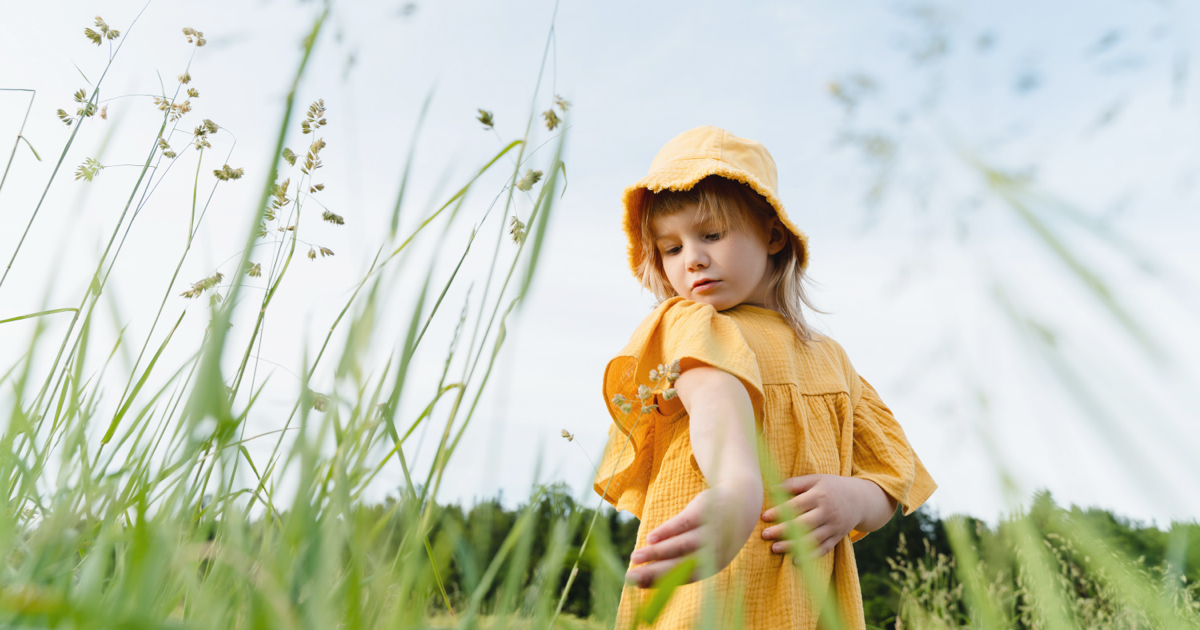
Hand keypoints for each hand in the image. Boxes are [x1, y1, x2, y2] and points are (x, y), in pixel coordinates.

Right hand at [625, 479, 760, 587]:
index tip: (637, 586)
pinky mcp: (705, 512)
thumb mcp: (704, 549)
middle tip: (630, 577)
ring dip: (656, 553)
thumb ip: (681, 562)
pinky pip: (683, 523)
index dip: (661, 583)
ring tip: (634, 558)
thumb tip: (648, 577)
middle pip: (680, 565)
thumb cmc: (715, 532)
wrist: (741, 502)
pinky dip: (666, 531)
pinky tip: (650, 538)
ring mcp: (710, 531)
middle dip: (654, 572)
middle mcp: (713, 551)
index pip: (684, 577)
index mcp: (713, 565)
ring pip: (680, 545)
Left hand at [759, 474, 891, 559]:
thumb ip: (794, 483)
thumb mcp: (815, 479)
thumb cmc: (831, 487)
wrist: (860, 499)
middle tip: (765, 535)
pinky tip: (795, 560)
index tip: (764, 517)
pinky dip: (810, 556)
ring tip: (774, 548)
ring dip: (792, 545)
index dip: (779, 511)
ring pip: (812, 539)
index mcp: (819, 495)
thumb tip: (772, 489)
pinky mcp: (837, 537)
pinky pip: (824, 549)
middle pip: (803, 524)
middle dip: (783, 530)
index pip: (796, 505)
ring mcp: (833, 527)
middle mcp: (827, 512)